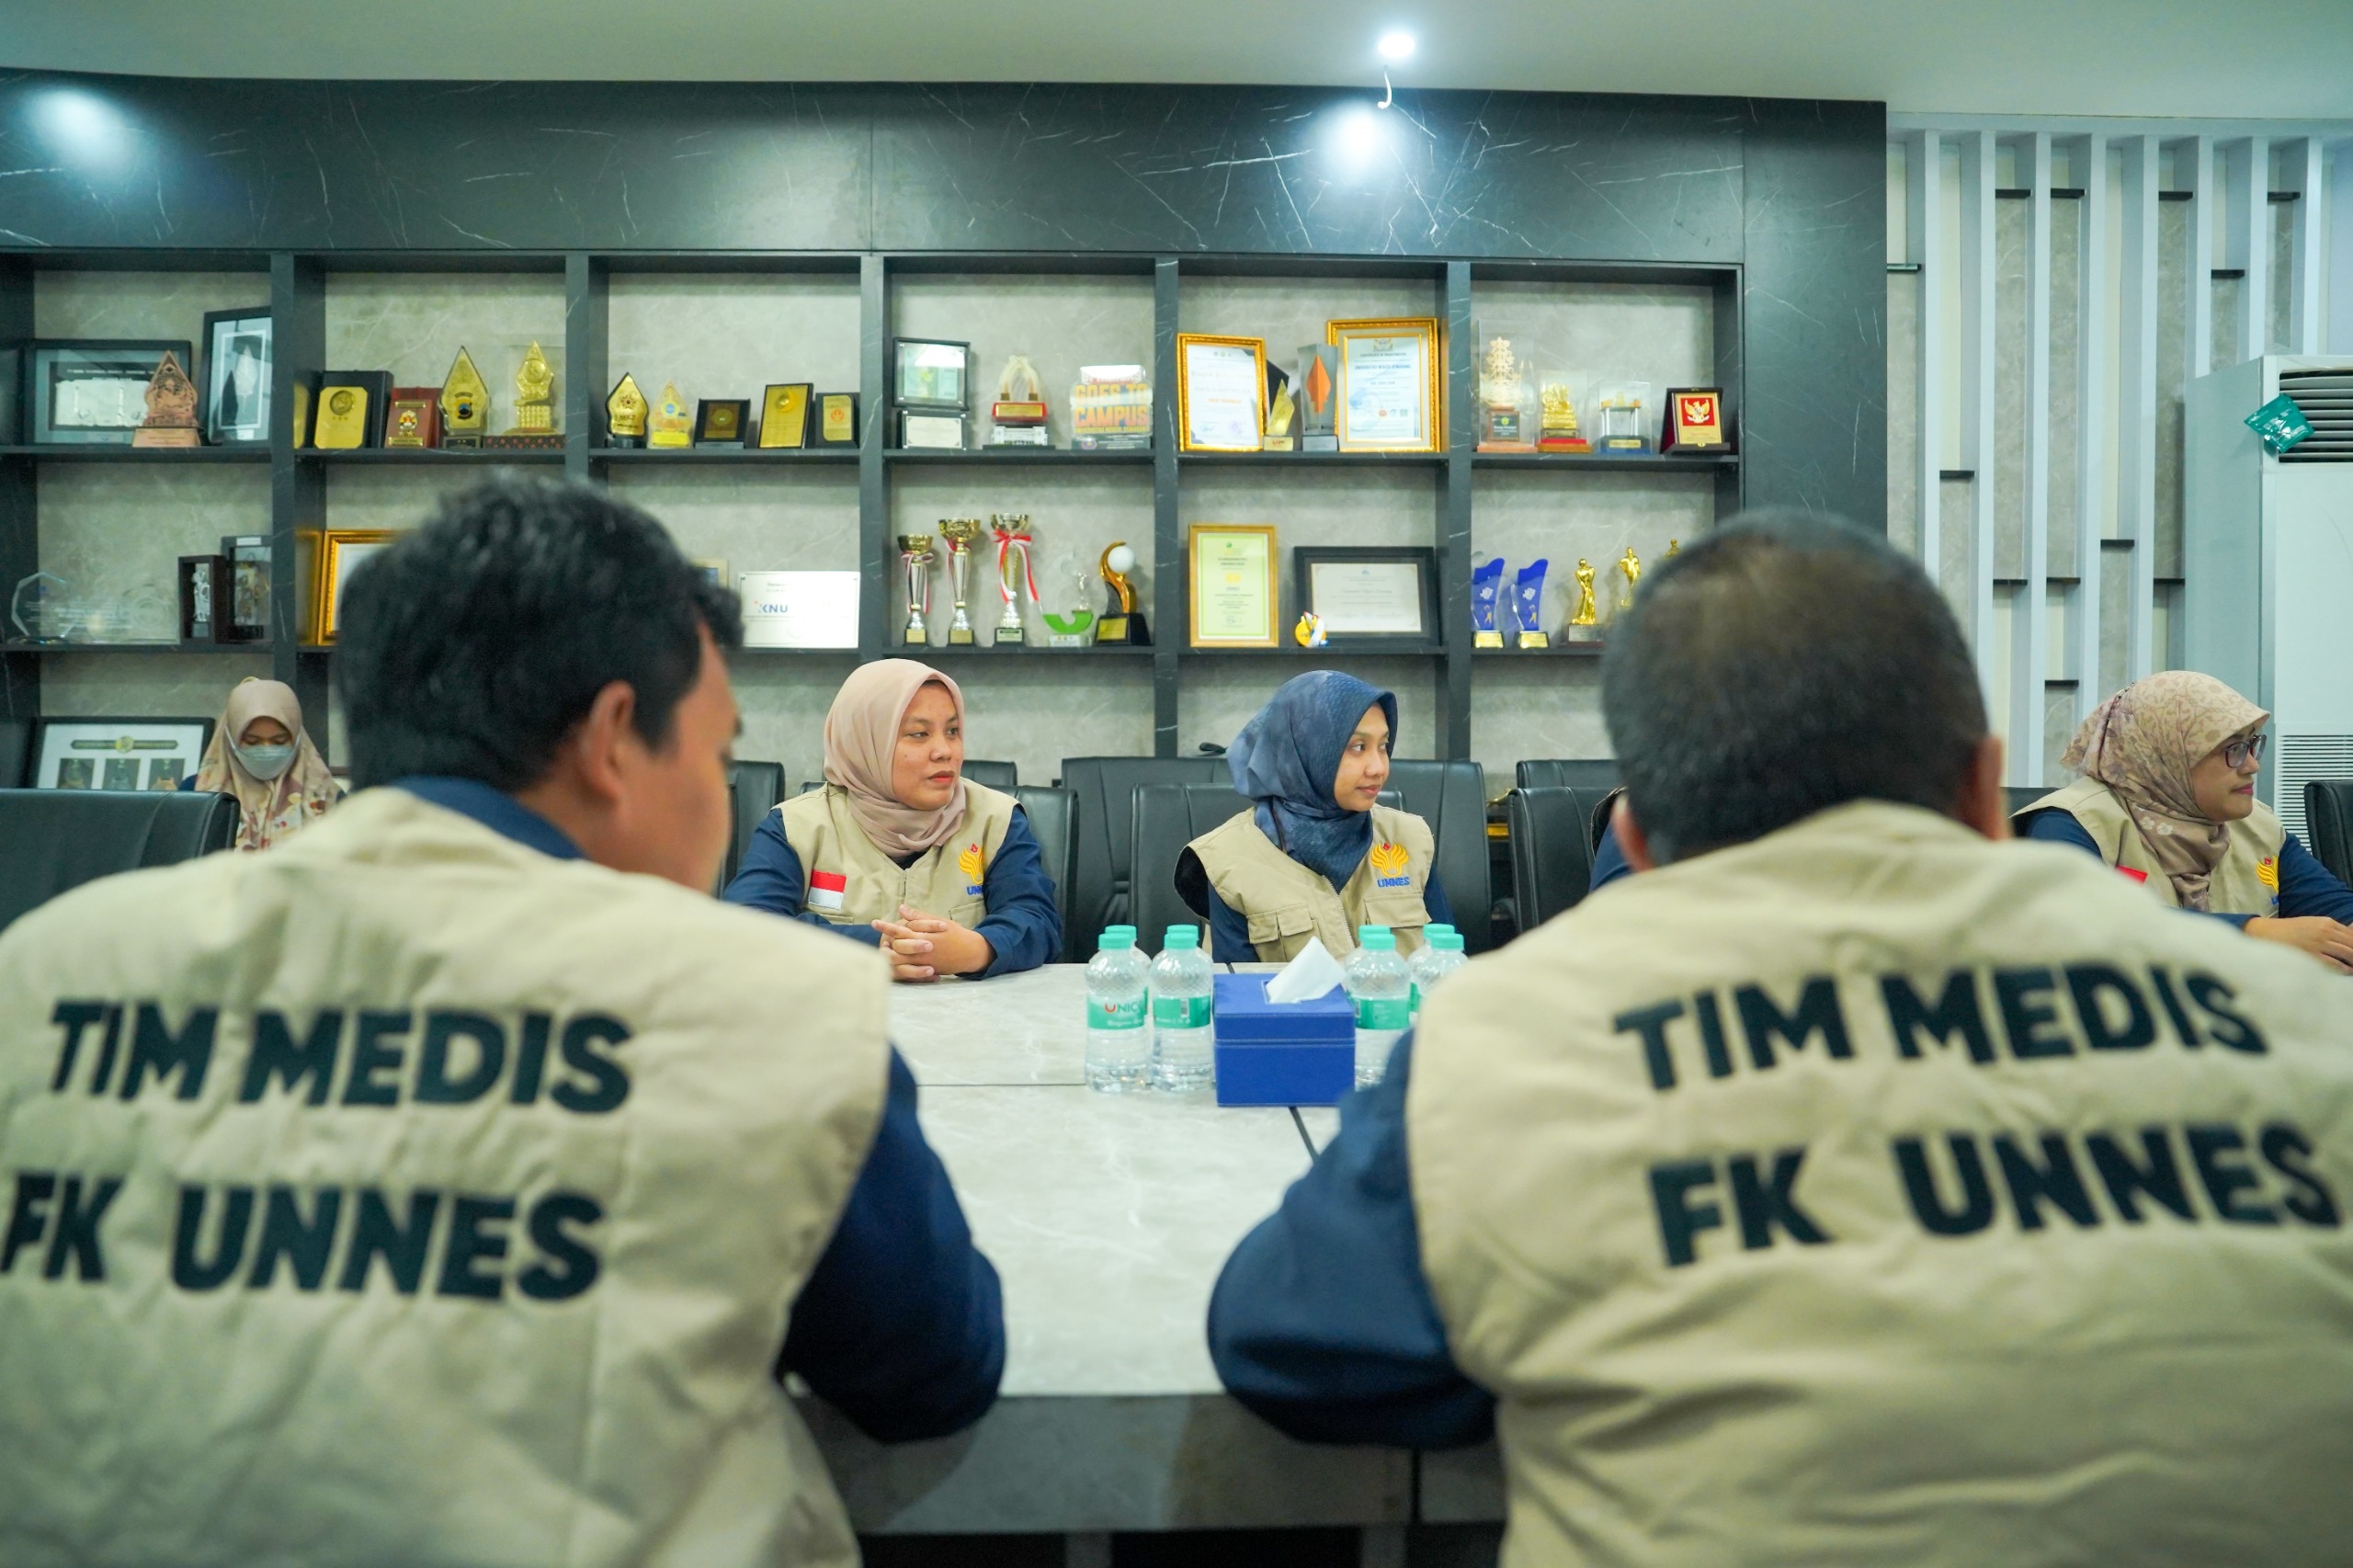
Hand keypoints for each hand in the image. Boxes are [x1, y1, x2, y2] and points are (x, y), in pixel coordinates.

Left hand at [872, 905, 994, 982]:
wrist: (970, 953)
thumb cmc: (955, 934)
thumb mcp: (939, 922)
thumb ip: (919, 917)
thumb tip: (901, 909)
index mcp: (924, 936)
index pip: (900, 930)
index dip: (886, 926)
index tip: (874, 923)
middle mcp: (922, 950)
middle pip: (898, 947)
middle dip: (886, 942)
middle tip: (877, 939)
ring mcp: (923, 963)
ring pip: (900, 961)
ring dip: (889, 956)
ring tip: (881, 951)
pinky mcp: (926, 971)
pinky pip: (909, 972)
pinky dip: (899, 967)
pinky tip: (892, 962)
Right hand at [2245, 916, 2352, 973]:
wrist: (2266, 934)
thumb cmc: (2288, 931)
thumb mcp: (2311, 924)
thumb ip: (2329, 930)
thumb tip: (2347, 938)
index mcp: (2326, 922)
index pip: (2352, 934)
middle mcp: (2325, 931)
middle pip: (2352, 944)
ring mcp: (2319, 944)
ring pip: (2347, 953)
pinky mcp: (2312, 956)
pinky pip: (2336, 965)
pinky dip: (2345, 969)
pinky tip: (2347, 972)